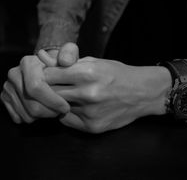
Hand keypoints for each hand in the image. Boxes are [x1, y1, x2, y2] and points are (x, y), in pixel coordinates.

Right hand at [0, 43, 78, 122]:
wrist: (44, 68)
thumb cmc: (59, 64)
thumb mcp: (68, 54)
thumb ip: (70, 53)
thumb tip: (64, 61)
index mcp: (27, 63)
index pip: (36, 87)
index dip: (52, 101)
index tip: (66, 107)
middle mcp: (14, 74)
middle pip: (31, 105)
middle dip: (50, 111)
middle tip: (61, 110)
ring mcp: (8, 86)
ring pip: (26, 114)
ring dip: (43, 115)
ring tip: (52, 107)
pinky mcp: (5, 98)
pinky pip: (19, 118)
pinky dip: (33, 118)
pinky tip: (42, 108)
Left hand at [44, 57, 171, 132]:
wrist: (143, 92)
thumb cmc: (116, 73)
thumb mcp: (94, 62)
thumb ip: (68, 63)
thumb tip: (43, 60)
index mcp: (87, 73)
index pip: (49, 75)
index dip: (46, 73)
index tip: (48, 74)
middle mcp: (88, 94)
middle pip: (50, 92)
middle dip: (48, 88)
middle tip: (51, 86)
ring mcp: (90, 112)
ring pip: (57, 107)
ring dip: (58, 102)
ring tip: (67, 95)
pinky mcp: (92, 127)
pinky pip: (67, 120)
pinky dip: (67, 113)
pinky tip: (76, 106)